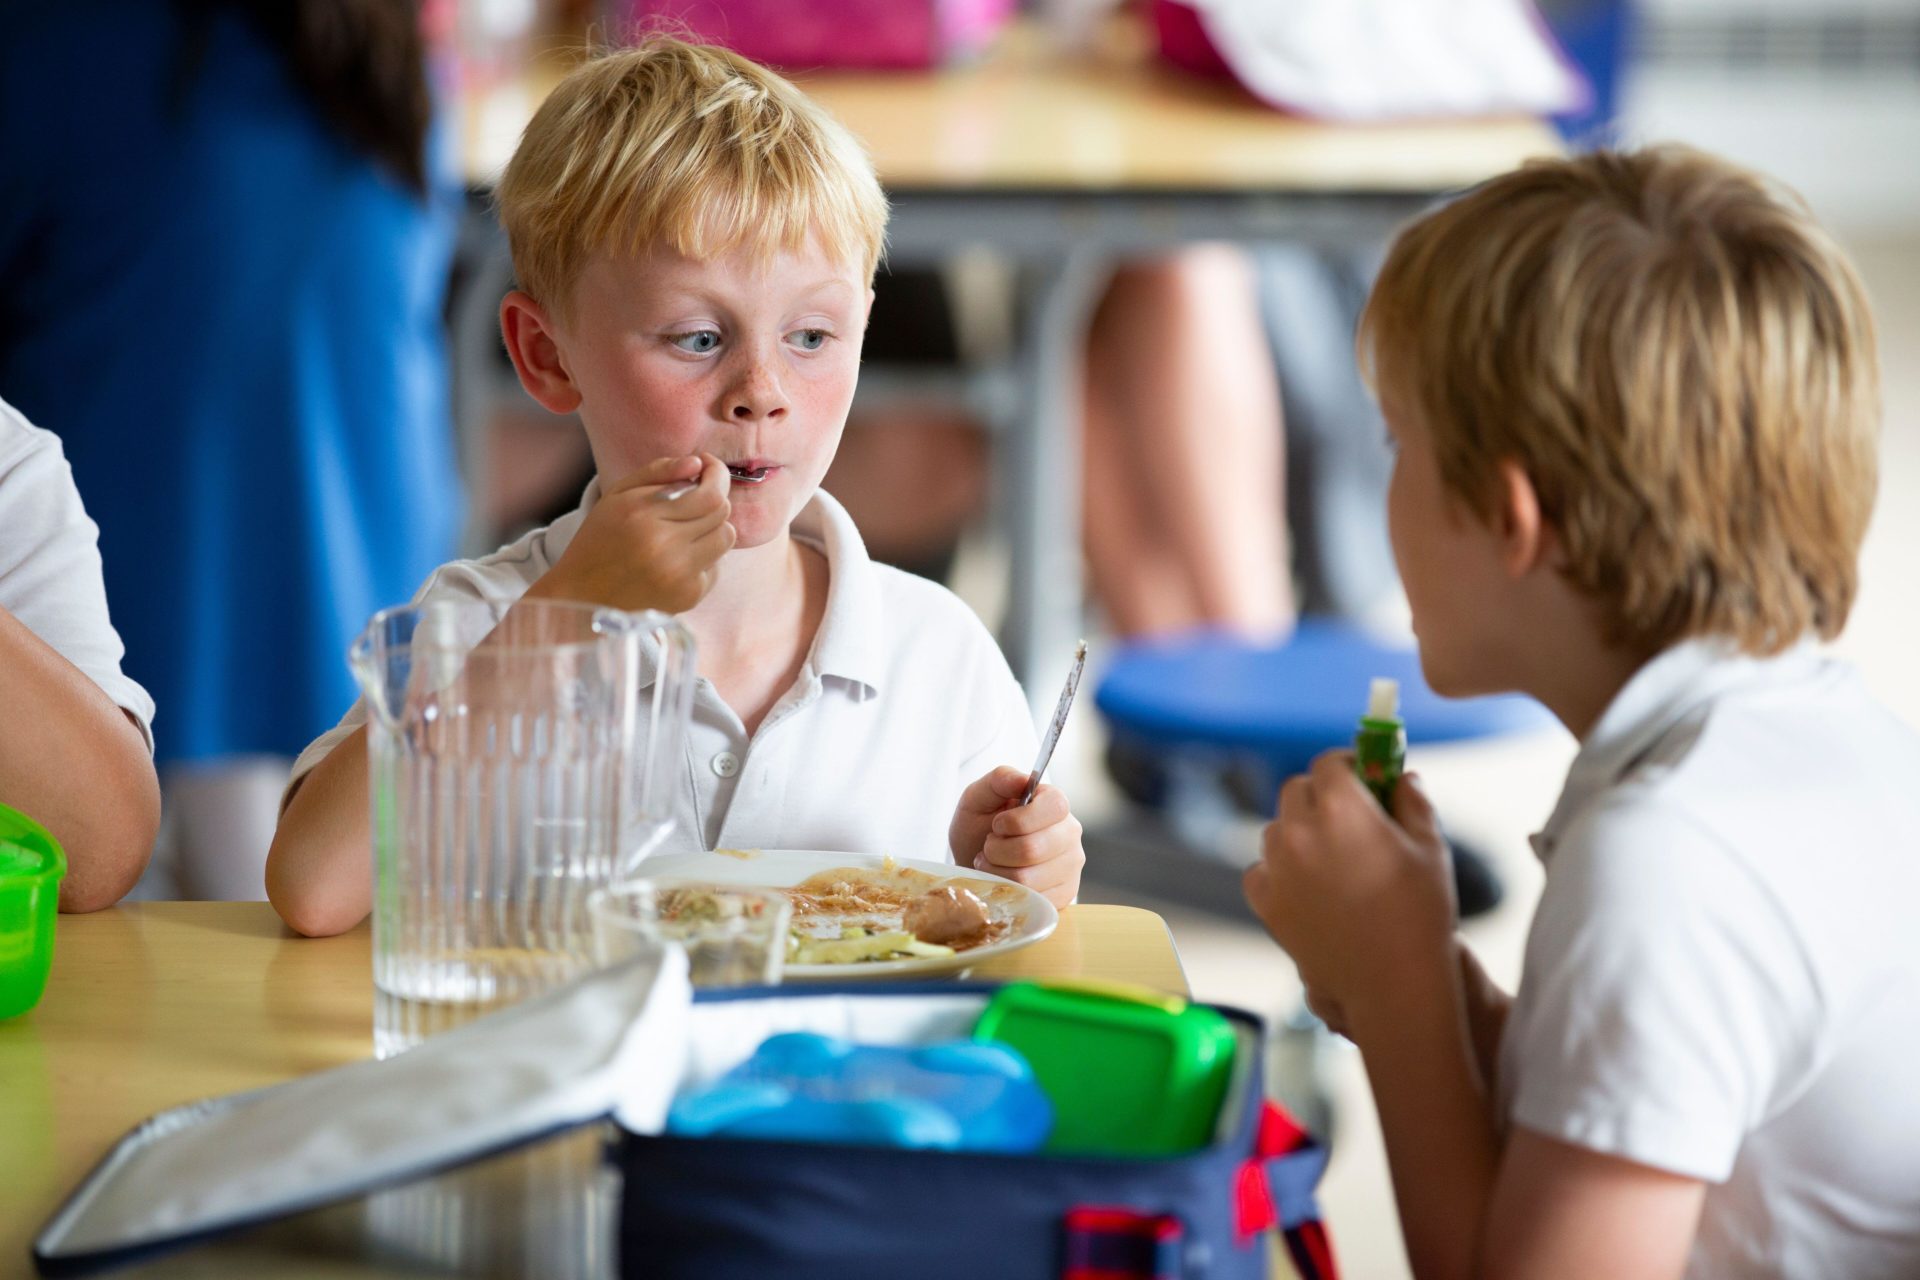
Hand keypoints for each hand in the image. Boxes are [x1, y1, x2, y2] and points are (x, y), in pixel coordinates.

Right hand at [527, 454, 733, 612]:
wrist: (584, 597)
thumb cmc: (600, 541)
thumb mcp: (617, 495)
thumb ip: (658, 471)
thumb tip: (698, 463)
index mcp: (645, 515)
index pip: (710, 494)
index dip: (718, 475)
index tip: (709, 468)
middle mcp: (665, 546)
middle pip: (722, 513)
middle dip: (713, 499)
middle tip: (695, 497)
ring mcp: (680, 575)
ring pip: (726, 538)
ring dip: (712, 527)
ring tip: (686, 528)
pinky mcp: (688, 596)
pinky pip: (715, 566)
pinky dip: (703, 557)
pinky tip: (677, 558)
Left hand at [949, 766, 1084, 908]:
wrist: (975, 863)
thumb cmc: (979, 827)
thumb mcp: (978, 798)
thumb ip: (999, 780)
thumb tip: (1023, 780)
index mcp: (1055, 804)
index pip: (1054, 807)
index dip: (1017, 820)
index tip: (997, 824)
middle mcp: (1070, 834)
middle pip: (1033, 848)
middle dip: (997, 850)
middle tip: (989, 846)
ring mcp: (1070, 868)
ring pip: (1027, 878)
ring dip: (996, 871)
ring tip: (992, 863)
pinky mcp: (1063, 896)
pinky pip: (1030, 900)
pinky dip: (1006, 891)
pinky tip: (1003, 880)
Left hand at [1243, 751, 1455, 1035]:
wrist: (1393, 984)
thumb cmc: (1420, 914)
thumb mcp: (1431, 848)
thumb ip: (1413, 802)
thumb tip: (1403, 776)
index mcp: (1340, 807)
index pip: (1329, 762)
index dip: (1348, 764)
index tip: (1363, 776)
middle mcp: (1298, 830)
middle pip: (1297, 790)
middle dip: (1321, 794)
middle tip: (1350, 817)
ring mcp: (1276, 867)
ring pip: (1277, 829)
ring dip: (1298, 831)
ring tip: (1333, 858)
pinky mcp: (1265, 903)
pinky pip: (1261, 870)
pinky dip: (1279, 870)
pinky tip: (1308, 886)